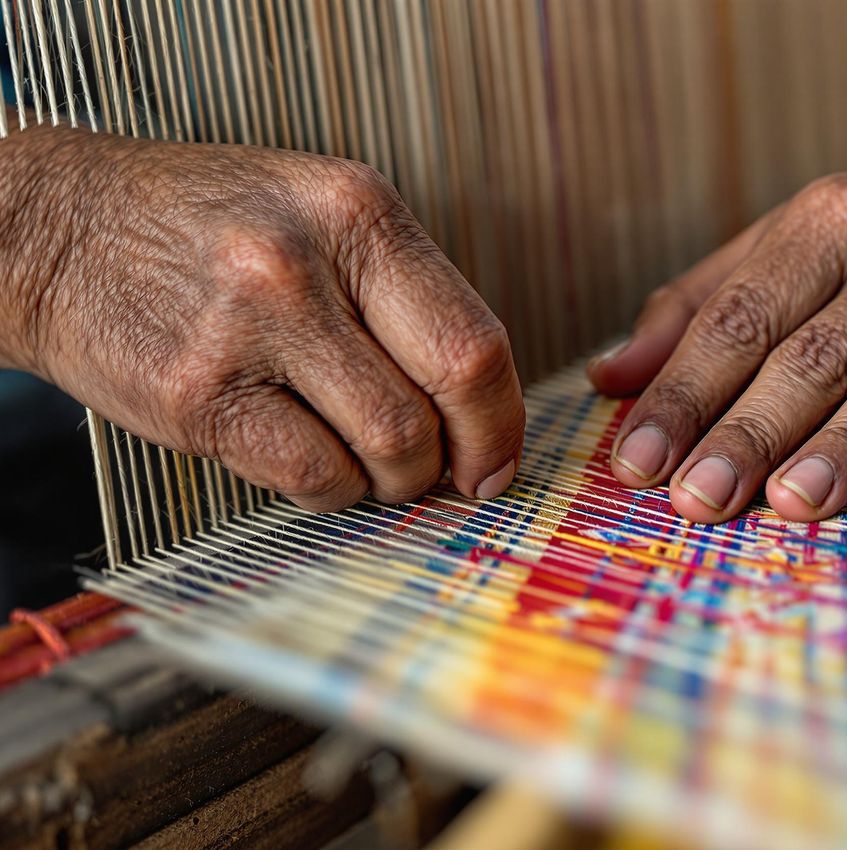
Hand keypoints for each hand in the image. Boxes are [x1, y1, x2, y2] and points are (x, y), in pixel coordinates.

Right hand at [4, 129, 523, 510]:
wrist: (56, 230)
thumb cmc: (207, 230)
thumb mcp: (319, 215)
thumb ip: (404, 295)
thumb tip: (482, 410)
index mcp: (359, 211)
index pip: (475, 338)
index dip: (502, 419)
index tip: (496, 459)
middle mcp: (309, 263)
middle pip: (443, 397)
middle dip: (461, 460)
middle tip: (446, 477)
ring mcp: (248, 329)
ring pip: (387, 448)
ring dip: (391, 479)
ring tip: (364, 460)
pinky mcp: (199, 396)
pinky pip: (313, 477)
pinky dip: (331, 489)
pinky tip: (311, 461)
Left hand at [589, 135, 846, 522]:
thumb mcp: (793, 242)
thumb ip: (699, 306)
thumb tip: (610, 379)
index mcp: (828, 223)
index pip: (741, 317)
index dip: (685, 392)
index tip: (637, 459)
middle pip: (812, 357)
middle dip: (750, 432)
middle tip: (698, 498)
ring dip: (841, 446)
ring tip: (789, 503)